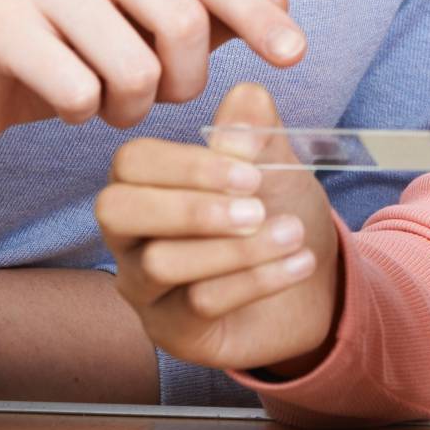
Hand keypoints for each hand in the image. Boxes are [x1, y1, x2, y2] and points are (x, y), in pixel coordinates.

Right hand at [0, 0, 303, 159]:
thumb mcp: (150, 22)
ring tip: (107, 97)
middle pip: (183, 24)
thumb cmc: (73, 44)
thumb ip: (216, 10)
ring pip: (136, 68)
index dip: (259, 18)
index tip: (296, 56)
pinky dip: (84, 114)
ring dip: (132, 105)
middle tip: (157, 94)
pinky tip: (64, 100)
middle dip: (183, 81)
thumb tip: (284, 3)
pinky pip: (81, 93)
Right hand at [96, 83, 342, 376]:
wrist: (312, 281)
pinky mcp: (173, 332)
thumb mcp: (274, 165)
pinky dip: (256, 280)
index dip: (188, 164)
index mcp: (146, 184)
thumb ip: (256, 131)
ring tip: (292, 234)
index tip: (253, 170)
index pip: (133, 163)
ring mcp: (145, 288)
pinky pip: (198, 304)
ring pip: (160, 263)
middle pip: (117, 211)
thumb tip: (246, 96)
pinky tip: (298, 263)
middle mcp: (130, 235)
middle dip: (191, 207)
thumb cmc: (276, 211)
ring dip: (235, 248)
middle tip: (258, 208)